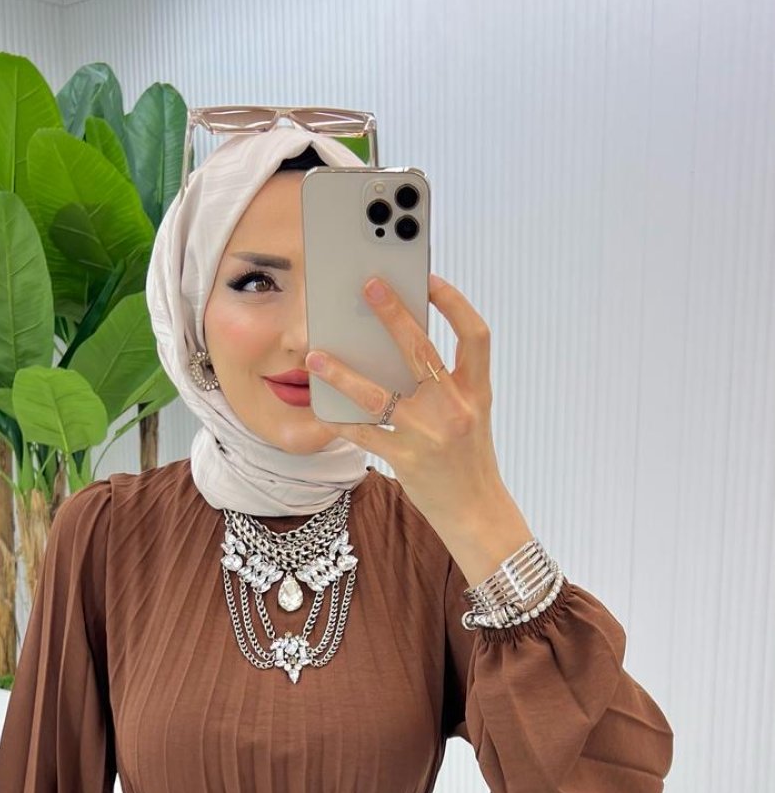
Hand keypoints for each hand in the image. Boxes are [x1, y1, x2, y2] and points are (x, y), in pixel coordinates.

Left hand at [304, 274, 506, 533]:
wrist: (477, 513)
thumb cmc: (469, 459)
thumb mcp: (471, 415)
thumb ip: (446, 383)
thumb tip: (401, 345)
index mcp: (477, 392)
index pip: (475, 335)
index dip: (455, 303)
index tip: (430, 279)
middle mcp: (455, 409)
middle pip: (421, 350)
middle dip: (394, 313)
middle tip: (369, 285)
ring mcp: (429, 435)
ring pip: (378, 394)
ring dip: (342, 373)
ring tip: (315, 356)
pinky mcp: (405, 460)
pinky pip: (364, 433)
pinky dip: (341, 419)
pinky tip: (324, 407)